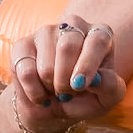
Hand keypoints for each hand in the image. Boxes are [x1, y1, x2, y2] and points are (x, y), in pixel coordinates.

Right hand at [0, 15, 125, 132]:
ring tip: (55, 91)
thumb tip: (96, 78)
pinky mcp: (22, 45)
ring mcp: (46, 32)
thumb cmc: (87, 97)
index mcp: (100, 34)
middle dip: (66, 81)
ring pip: (46, 65)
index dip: (88, 64)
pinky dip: (33, 91)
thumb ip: (110, 86)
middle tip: (68, 94)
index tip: (79, 85)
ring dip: (50, 89)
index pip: (97, 40)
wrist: (55, 106)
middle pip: (68, 46)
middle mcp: (74, 25)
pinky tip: (39, 92)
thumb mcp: (107, 98)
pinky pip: (25, 70)